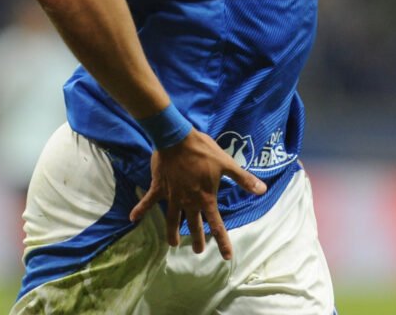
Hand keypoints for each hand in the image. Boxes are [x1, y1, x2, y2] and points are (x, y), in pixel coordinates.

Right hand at [129, 129, 265, 260]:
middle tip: (199, 251)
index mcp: (206, 198)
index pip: (216, 225)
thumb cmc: (203, 150)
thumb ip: (243, 179)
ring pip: (172, 220)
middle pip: (193, 226)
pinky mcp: (159, 187)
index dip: (223, 242)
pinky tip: (132, 218)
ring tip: (174, 244)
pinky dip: (140, 209)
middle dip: (197, 240)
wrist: (176, 138)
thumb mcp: (226, 163)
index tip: (227, 257)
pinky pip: (148, 201)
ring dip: (172, 233)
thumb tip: (262, 190)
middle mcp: (189, 202)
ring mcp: (172, 196)